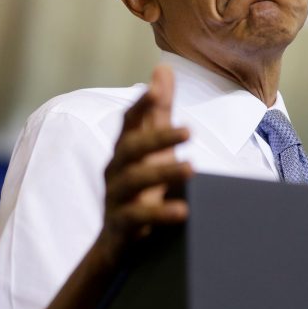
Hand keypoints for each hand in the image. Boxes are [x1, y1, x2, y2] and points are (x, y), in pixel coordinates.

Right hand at [36, 66, 191, 308]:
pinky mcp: (121, 224)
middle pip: (131, 148)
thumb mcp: (151, 146)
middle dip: (158, 137)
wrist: (117, 240)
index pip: (129, 120)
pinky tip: (183, 210)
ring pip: (134, 180)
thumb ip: (158, 111)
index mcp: (124, 147)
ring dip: (163, 172)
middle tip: (189, 130)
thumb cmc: (141, 184)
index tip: (156, 89)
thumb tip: (163, 68)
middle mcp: (116, 168)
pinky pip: (137, 217)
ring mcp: (116, 196)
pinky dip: (160, 213)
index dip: (141, 104)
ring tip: (192, 168)